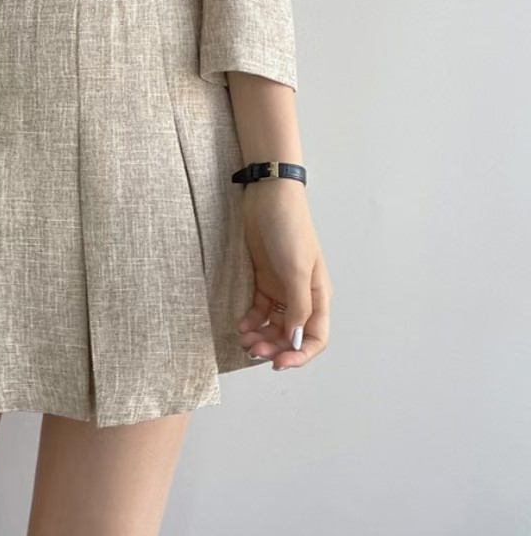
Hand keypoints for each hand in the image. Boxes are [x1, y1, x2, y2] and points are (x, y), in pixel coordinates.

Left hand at [236, 179, 332, 370]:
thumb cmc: (288, 229)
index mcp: (318, 295)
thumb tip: (294, 338)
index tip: (279, 363)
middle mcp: (302, 295)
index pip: (315, 337)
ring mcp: (282, 287)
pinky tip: (240, 325)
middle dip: (274, 347)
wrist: (268, 196)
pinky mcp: (264, 278)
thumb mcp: (296, 268)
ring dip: (261, 337)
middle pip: (291, 334)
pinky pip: (259, 309)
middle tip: (252, 352)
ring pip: (273, 324)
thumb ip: (297, 305)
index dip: (300, 354)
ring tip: (244, 341)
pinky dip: (251, 320)